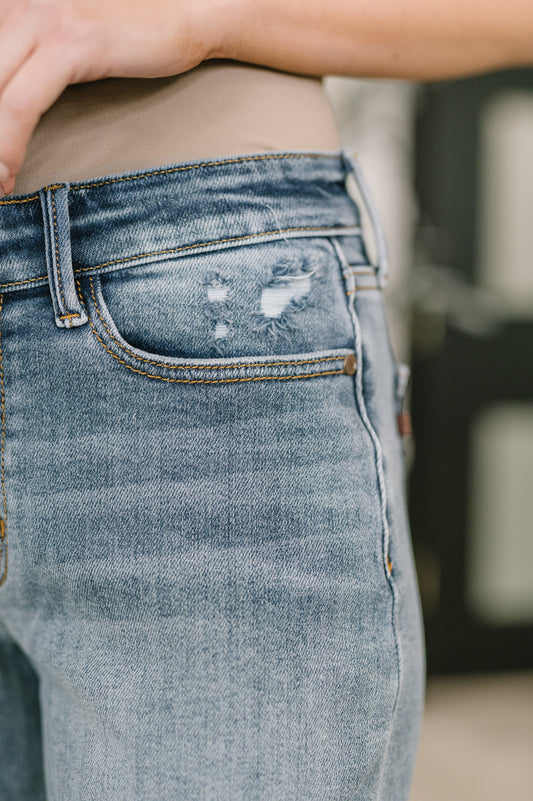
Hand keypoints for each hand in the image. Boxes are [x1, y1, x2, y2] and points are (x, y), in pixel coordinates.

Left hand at [0, 0, 220, 194]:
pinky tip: (6, 174)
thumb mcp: (67, 37)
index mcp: (12, 2)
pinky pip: (20, 104)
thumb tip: (6, 98)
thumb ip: (28, 53)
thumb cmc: (132, 27)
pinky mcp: (68, 42)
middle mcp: (16, 1)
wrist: (191, 10)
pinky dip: (8, 145)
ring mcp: (39, 16)